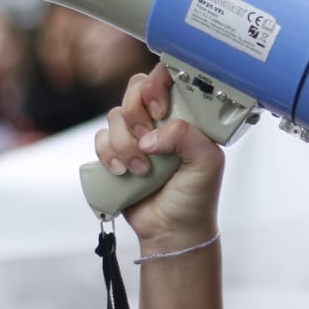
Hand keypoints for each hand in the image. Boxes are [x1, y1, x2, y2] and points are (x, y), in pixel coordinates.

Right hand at [95, 63, 223, 251]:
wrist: (172, 230)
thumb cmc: (196, 197)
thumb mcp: (207, 163)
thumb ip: (187, 136)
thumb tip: (153, 136)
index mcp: (185, 116)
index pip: (167, 79)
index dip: (157, 86)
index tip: (159, 110)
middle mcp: (159, 121)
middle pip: (135, 90)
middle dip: (137, 116)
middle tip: (148, 142)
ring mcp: (136, 136)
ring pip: (115, 115)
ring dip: (125, 143)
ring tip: (142, 169)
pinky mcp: (117, 153)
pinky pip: (101, 138)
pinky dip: (108, 154)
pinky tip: (124, 172)